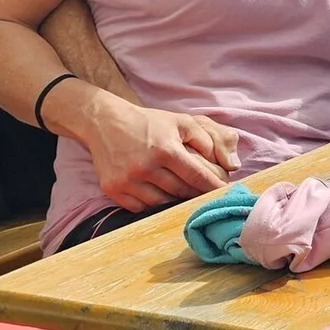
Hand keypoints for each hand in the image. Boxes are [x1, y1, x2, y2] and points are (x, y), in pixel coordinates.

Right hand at [76, 93, 238, 214]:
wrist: (105, 123)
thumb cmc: (148, 122)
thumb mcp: (180, 121)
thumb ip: (205, 139)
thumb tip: (224, 163)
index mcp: (165, 150)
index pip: (197, 176)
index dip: (213, 187)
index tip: (224, 193)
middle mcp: (145, 167)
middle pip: (181, 192)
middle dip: (197, 194)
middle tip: (208, 195)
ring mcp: (127, 181)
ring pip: (162, 203)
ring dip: (176, 201)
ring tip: (186, 196)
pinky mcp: (113, 190)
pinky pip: (141, 208)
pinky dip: (153, 205)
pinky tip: (162, 196)